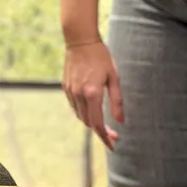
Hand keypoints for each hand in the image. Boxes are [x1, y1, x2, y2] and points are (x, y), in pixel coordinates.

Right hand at [62, 37, 123, 151]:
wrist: (80, 41)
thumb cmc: (101, 57)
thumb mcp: (114, 78)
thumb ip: (117, 101)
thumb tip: (120, 121)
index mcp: (93, 93)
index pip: (98, 123)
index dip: (105, 137)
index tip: (113, 145)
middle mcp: (79, 95)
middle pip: (88, 122)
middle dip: (100, 132)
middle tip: (113, 135)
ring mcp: (70, 91)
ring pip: (80, 116)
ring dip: (91, 123)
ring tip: (104, 124)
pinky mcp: (65, 87)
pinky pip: (74, 106)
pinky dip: (83, 113)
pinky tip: (92, 110)